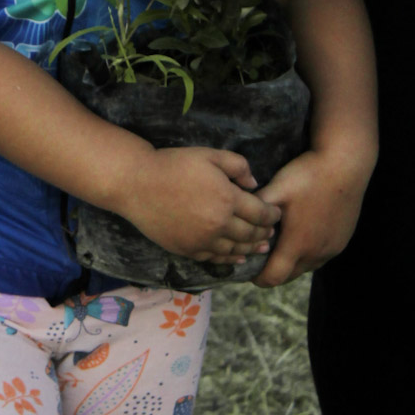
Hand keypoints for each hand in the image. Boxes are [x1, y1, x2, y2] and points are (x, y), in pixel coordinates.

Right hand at [113, 145, 281, 264]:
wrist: (138, 184)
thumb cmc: (173, 165)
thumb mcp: (209, 155)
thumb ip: (237, 166)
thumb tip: (254, 183)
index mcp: (228, 199)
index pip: (261, 213)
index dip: (273, 215)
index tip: (277, 214)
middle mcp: (219, 224)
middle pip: (251, 235)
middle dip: (265, 234)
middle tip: (271, 232)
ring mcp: (202, 240)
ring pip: (236, 250)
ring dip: (251, 249)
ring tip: (259, 248)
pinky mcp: (187, 249)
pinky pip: (215, 258)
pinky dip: (230, 259)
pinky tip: (237, 258)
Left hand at [253, 145, 373, 287]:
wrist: (346, 165)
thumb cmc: (308, 176)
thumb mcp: (276, 189)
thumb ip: (254, 208)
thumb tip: (236, 216)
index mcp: (297, 245)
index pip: (273, 278)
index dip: (258, 278)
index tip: (249, 269)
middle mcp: (316, 253)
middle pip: (288, 277)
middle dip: (273, 271)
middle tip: (261, 256)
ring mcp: (331, 249)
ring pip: (305, 268)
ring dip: (291, 263)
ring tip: (280, 245)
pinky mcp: (342, 242)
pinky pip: (320, 258)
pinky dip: (307, 254)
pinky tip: (302, 236)